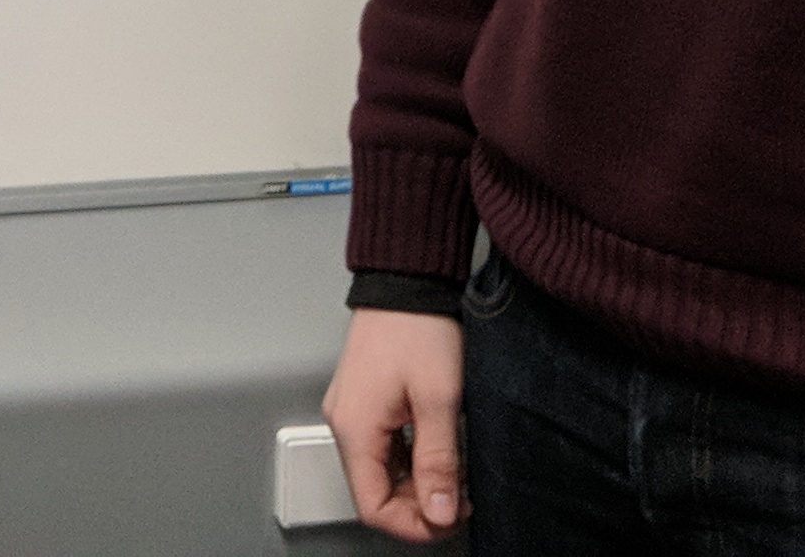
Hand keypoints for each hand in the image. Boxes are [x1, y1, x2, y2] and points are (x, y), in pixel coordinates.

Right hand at [324, 304, 465, 539]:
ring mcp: (354, 410)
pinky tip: (437, 454)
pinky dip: (410, 461)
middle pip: (374, 491)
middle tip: (458, 500)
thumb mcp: (438, 399)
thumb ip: (437, 461)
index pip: (371, 505)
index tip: (447, 519)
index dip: (412, 524)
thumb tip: (438, 512)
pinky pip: (383, 447)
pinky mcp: (366, 400)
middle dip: (418, 506)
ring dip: (417, 484)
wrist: (408, 280)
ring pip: (380, 471)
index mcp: (354, 427)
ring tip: (453, 477)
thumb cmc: (418, 327)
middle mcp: (346, 422)